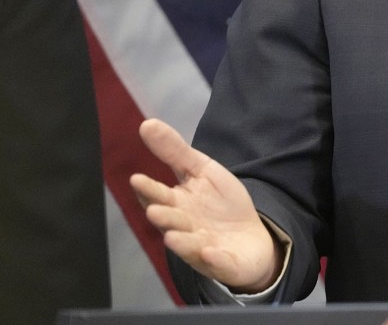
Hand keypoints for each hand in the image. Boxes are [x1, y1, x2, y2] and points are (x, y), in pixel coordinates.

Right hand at [130, 118, 281, 292]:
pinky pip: (218, 262)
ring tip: (173, 235)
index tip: (137, 179)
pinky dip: (213, 258)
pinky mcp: (224, 263)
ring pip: (189, 245)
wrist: (250, 238)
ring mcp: (203, 248)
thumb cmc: (220, 204)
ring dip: (181, 241)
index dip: (149, 189)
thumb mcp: (202, 171)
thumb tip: (147, 124)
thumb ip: (174, 151)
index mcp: (177, 204)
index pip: (159, 196)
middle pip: (171, 222)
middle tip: (156, 209)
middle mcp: (184, 228)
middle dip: (164, 216)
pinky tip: (209, 251)